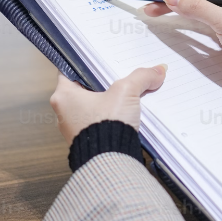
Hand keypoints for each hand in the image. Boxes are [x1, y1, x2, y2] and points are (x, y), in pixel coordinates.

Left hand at [49, 65, 167, 145]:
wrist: (110, 162)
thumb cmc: (106, 125)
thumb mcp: (126, 92)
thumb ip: (141, 77)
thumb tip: (158, 70)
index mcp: (63, 96)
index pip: (70, 70)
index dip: (86, 62)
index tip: (100, 58)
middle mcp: (63, 113)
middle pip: (84, 88)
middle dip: (102, 82)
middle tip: (119, 73)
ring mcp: (74, 129)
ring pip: (92, 106)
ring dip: (108, 100)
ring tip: (127, 92)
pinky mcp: (88, 141)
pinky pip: (98, 122)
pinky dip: (110, 116)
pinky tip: (126, 112)